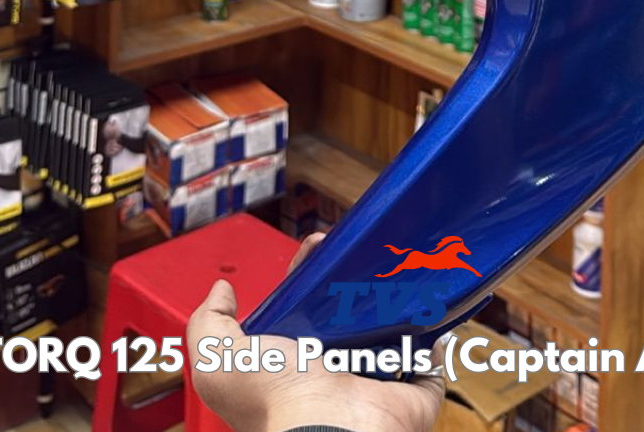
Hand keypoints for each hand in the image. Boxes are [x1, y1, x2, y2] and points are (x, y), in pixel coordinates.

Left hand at [187, 235, 444, 431]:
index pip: (301, 307)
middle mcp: (332, 372)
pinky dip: (432, 340)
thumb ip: (210, 321)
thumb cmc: (272, 400)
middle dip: (354, 278)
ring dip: (394, 302)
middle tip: (359, 248)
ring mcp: (373, 382)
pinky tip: (427, 310)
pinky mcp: (409, 392)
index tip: (317, 244)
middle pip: (347, 313)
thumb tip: (223, 291)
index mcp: (292, 362)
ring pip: (388, 332)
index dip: (306, 272)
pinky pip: (427, 362)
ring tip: (396, 264)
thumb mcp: (218, 357)